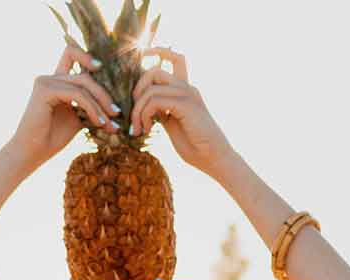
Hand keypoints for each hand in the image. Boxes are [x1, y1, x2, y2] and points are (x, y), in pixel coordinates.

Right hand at [5, 45, 120, 169]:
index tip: (101, 68)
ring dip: (100, 104)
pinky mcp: (44, 90)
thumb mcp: (78, 119)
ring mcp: (45, 81)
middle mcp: (49, 78)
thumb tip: (116, 109)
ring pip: (83, 84)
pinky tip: (98, 122)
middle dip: (104, 94)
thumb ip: (91, 108)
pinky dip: (91, 108)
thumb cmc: (53, 138)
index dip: (86, 55)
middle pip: (85, 75)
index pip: (71, 54)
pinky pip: (77, 94)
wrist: (33, 152)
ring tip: (109, 122)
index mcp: (56, 81)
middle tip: (116, 113)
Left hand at [128, 48, 235, 175]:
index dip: (159, 51)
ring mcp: (188, 95)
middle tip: (135, 115)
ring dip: (137, 110)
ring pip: (151, 88)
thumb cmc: (195, 146)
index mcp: (186, 90)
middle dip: (137, 89)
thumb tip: (142, 105)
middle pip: (154, 71)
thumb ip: (160, 110)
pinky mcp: (186, 105)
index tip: (143, 54)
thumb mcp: (172, 124)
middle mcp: (188, 88)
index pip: (176, 57)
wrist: (214, 159)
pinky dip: (144, 115)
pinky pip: (154, 101)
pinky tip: (147, 130)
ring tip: (139, 128)